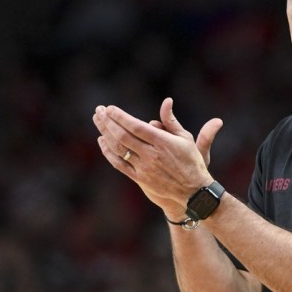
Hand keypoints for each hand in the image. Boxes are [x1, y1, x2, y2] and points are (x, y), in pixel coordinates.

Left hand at [92, 98, 222, 213]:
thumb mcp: (185, 138)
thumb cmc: (191, 161)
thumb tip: (166, 100)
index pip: (136, 126)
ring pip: (118, 148)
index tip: (110, 108)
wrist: (193, 190)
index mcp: (163, 142)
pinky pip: (119, 164)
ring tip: (98, 120)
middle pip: (123, 136)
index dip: (121, 117)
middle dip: (108, 121)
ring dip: (105, 133)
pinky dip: (108, 152)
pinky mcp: (140, 179)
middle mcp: (151, 155)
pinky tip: (102, 141)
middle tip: (99, 110)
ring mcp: (144, 168)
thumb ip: (171, 120)